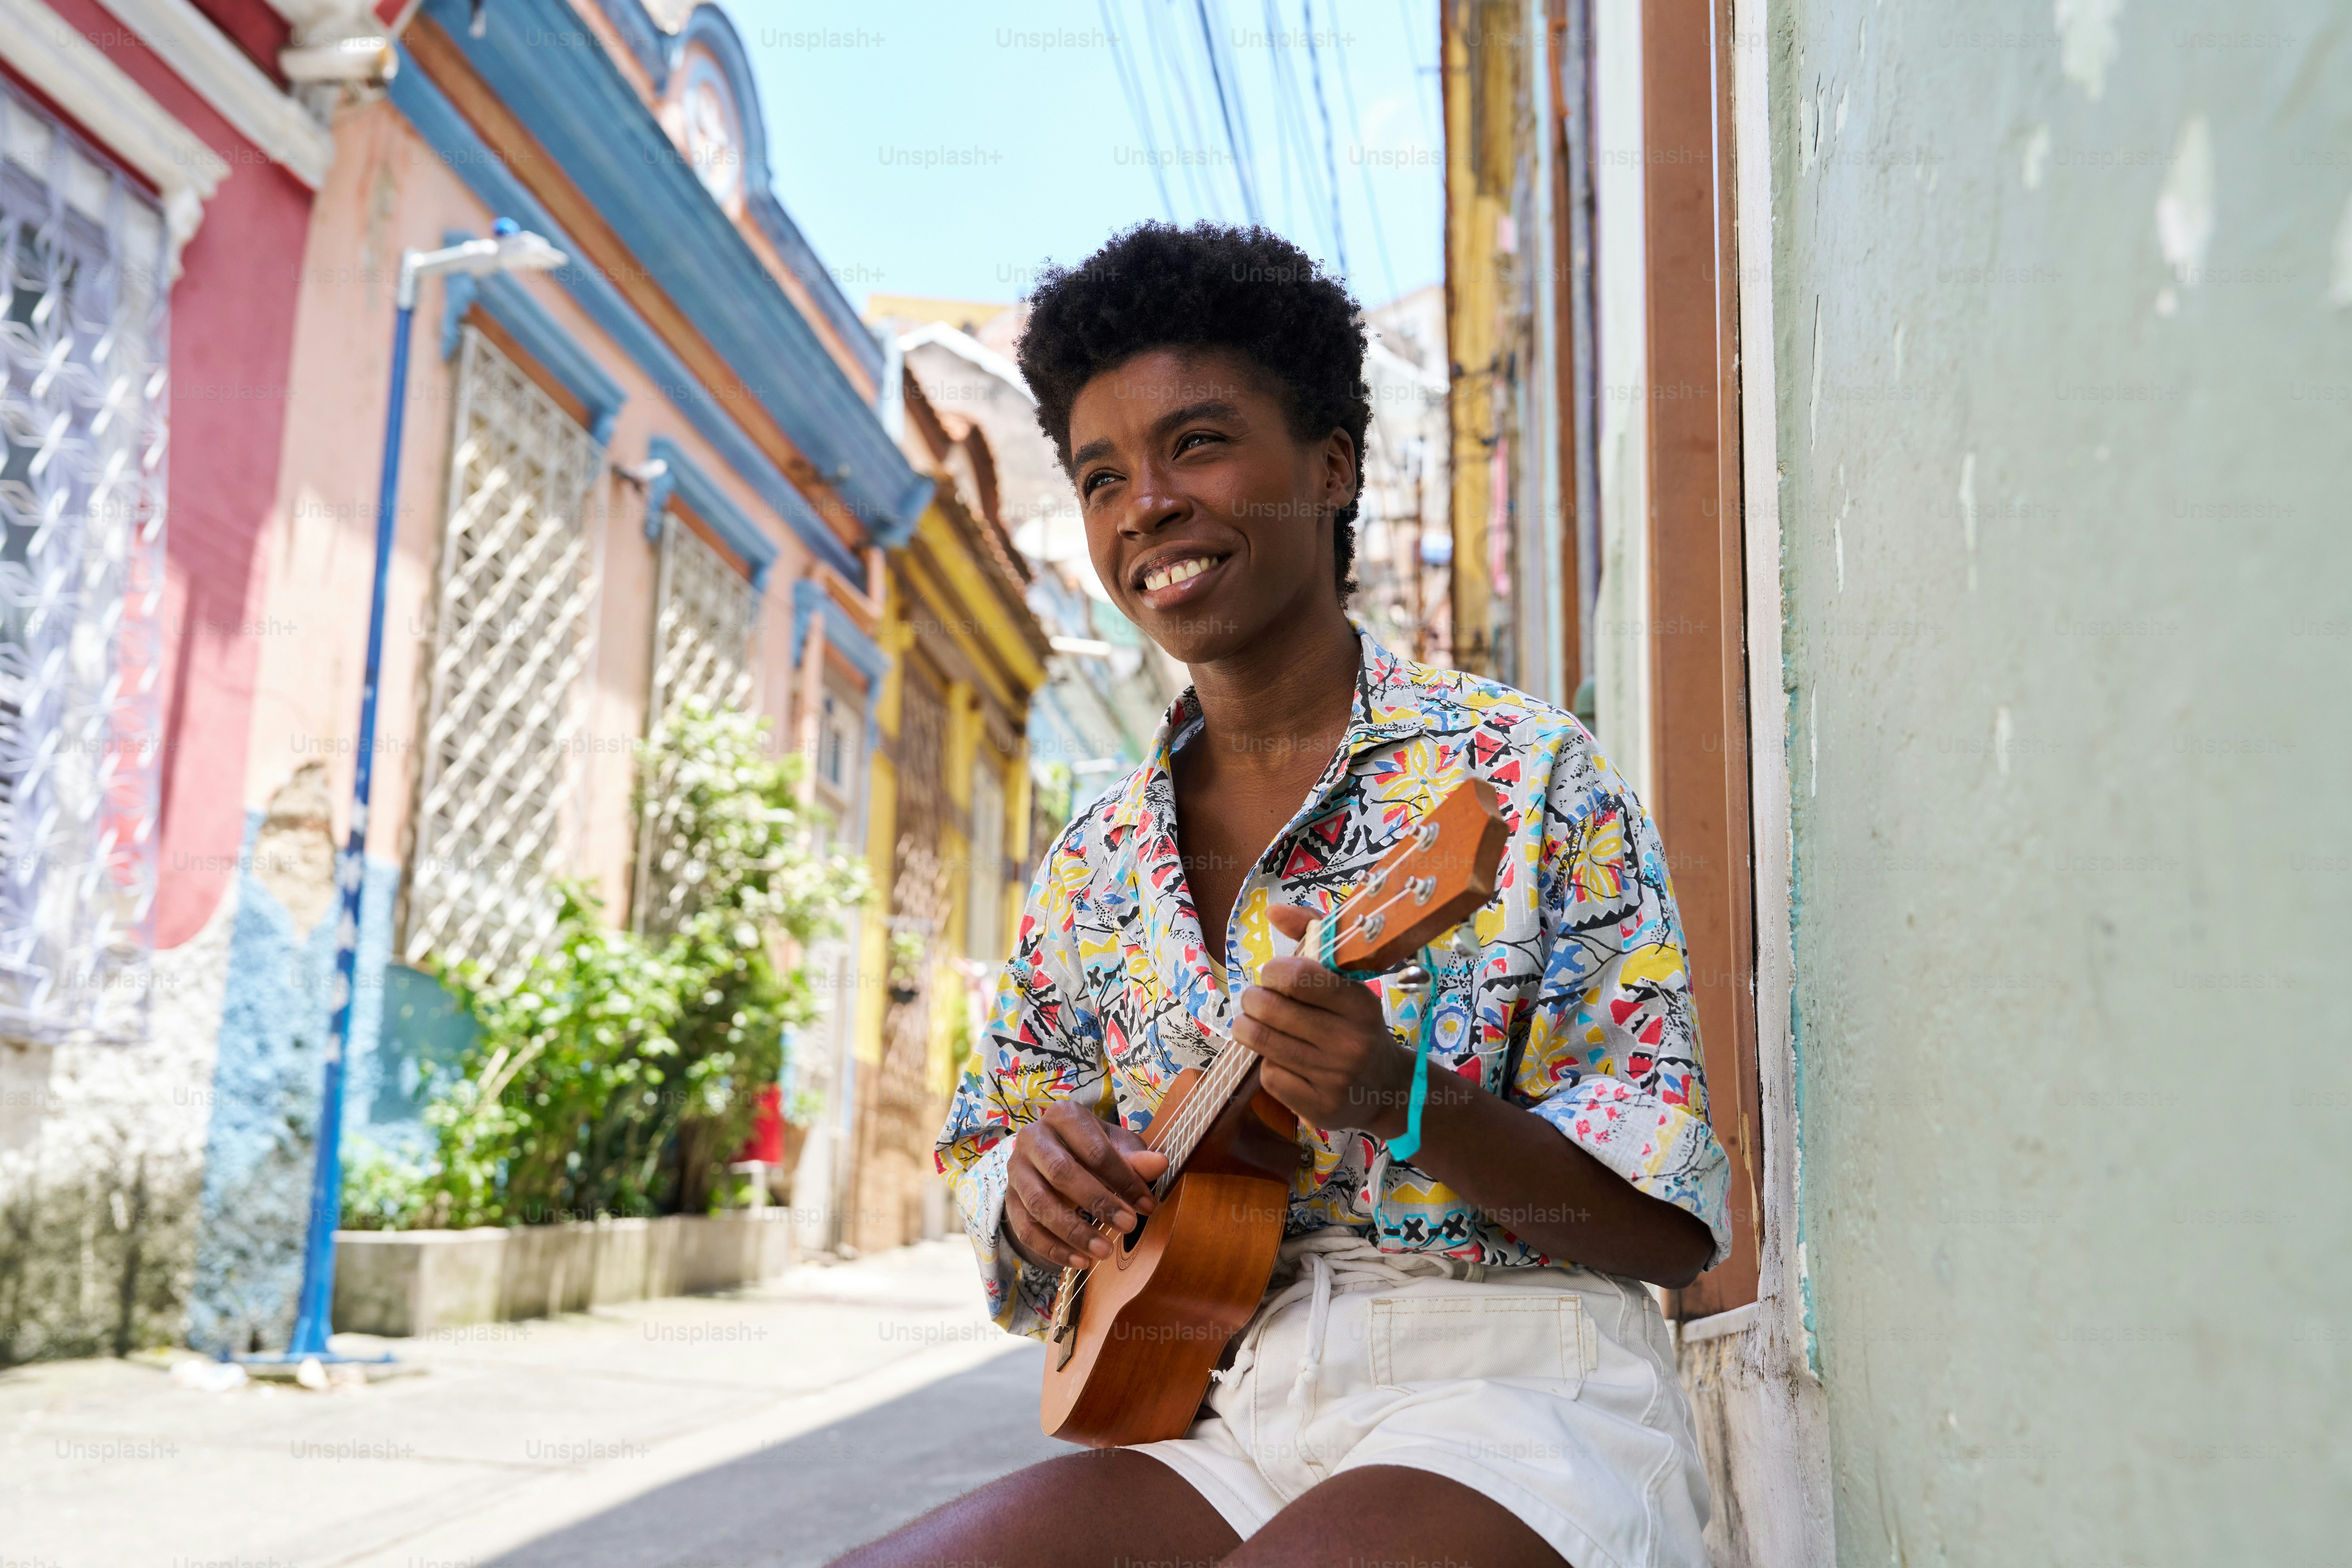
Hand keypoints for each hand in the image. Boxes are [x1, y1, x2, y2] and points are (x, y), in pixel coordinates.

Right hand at [1004, 1101, 1169, 1269]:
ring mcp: (1016, 1169)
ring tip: (1105, 1252)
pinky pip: (1026, 1229)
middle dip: (1098, 1202)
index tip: (1147, 1205)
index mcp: (1063, 1116)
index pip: (1095, 1150)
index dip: (1124, 1179)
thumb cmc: (1093, 1148)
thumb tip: (1160, 1164)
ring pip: (1040, 1204)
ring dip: (1074, 1232)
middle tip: (1129, 1226)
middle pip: (1062, 1172)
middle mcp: (1033, 1138)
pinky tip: (1080, 1261)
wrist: (1056, 1155)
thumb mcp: (1117, 1147)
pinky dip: (1053, 1249)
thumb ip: (1135, 1158)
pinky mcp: (1009, 1199)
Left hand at [1236, 905, 1415, 1137]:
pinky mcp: (1319, 1108)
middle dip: (1253, 1000)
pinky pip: (1269, 1076)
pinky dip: (1268, 1065)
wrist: (1386, 1090)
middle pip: (1270, 1009)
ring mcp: (1335, 1078)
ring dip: (1248, 1029)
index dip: (1273, 972)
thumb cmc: (1356, 1026)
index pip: (1299, 976)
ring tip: (1255, 1024)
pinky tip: (1283, 1060)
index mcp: (1360, 1004)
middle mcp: (1350, 1041)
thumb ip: (1313, 936)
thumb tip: (1272, 909)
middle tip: (1257, 1001)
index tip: (1274, 977)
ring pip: (1262, 1042)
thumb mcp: (1347, 982)